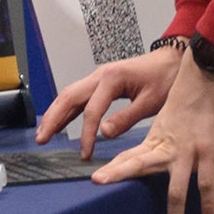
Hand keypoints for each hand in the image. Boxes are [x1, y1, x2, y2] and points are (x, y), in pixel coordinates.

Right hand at [36, 47, 181, 155]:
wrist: (172, 60)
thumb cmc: (165, 78)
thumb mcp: (151, 101)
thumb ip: (127, 117)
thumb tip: (104, 133)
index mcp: (111, 79)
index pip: (91, 110)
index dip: (86, 134)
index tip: (85, 154)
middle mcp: (100, 75)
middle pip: (69, 96)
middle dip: (53, 118)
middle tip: (42, 139)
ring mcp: (98, 77)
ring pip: (69, 95)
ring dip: (55, 113)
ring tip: (44, 133)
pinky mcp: (101, 83)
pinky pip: (78, 96)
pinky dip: (66, 110)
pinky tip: (60, 123)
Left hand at [91, 55, 213, 213]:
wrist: (204, 81)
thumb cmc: (185, 103)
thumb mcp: (164, 124)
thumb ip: (152, 145)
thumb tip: (134, 159)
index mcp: (155, 141)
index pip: (129, 158)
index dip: (114, 169)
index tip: (96, 180)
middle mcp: (166, 148)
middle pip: (138, 166)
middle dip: (120, 175)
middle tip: (100, 186)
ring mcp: (187, 152)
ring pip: (177, 190)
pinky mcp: (207, 153)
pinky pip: (207, 184)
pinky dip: (208, 204)